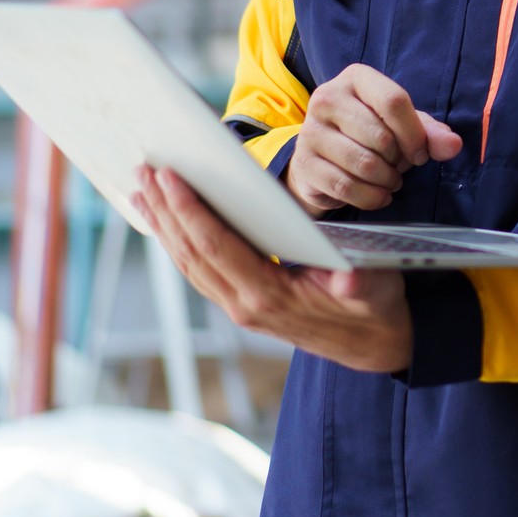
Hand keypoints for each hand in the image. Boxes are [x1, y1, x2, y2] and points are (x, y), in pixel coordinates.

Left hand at [133, 165, 411, 373]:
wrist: (373, 346)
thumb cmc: (374, 310)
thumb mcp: (376, 291)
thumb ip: (360, 285)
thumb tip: (352, 277)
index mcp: (268, 297)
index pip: (217, 248)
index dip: (190, 211)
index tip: (170, 178)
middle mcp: (243, 305)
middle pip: (191, 252)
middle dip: (165, 210)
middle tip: (144, 170)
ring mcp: (238, 307)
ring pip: (188, 262)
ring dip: (163, 224)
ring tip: (141, 189)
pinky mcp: (240, 302)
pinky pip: (198, 268)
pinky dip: (177, 241)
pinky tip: (167, 222)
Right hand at [287, 63, 462, 215]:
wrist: (324, 158)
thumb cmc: (369, 134)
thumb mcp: (404, 127)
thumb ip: (431, 134)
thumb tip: (453, 144)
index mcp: (356, 78)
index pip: (394, 101)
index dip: (414, 134)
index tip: (420, 154)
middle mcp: (327, 98)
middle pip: (381, 136)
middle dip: (398, 160)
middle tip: (398, 166)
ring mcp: (310, 131)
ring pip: (363, 164)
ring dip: (386, 180)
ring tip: (389, 180)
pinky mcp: (303, 163)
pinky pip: (345, 186)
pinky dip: (370, 197)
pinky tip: (378, 195)